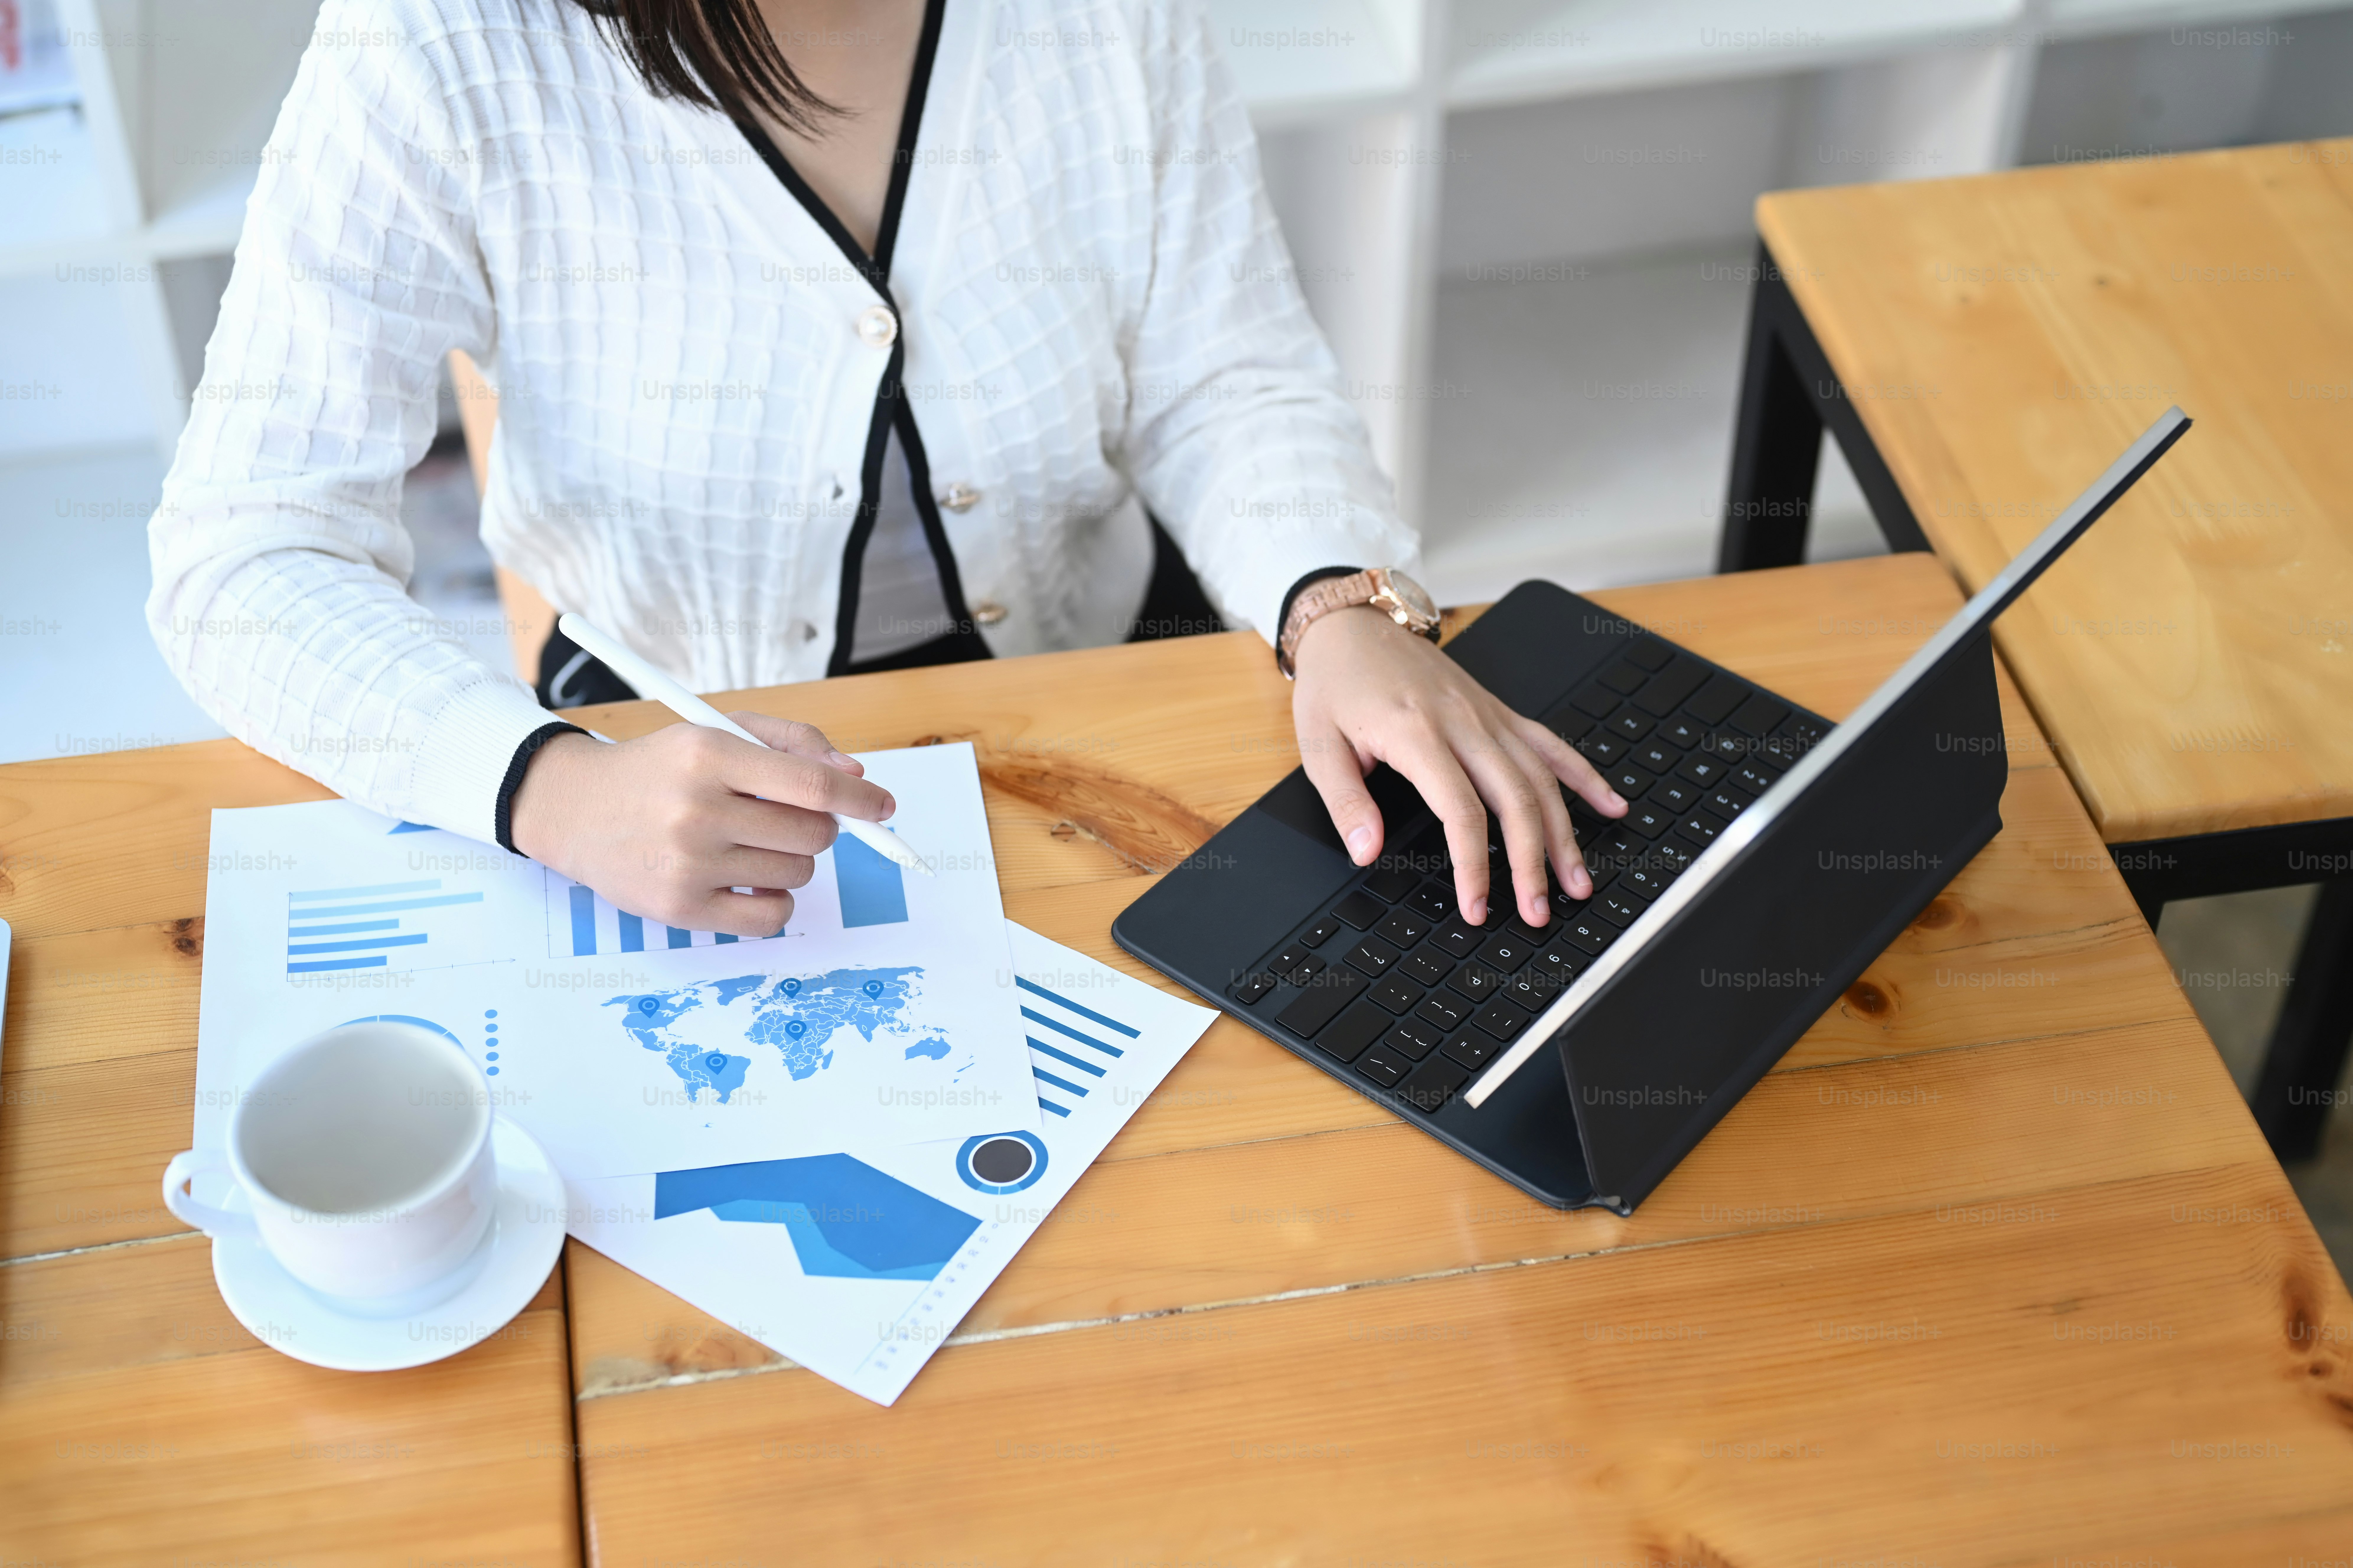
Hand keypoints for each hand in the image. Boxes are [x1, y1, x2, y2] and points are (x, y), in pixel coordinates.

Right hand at [508, 713, 894, 937]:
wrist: (576, 808)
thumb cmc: (661, 769)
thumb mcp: (719, 732)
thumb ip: (793, 744)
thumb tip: (854, 776)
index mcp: (709, 755)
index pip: (811, 785)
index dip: (861, 798)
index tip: (883, 806)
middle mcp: (697, 810)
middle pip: (813, 834)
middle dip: (817, 826)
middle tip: (785, 817)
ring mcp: (688, 864)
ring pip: (797, 875)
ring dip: (792, 861)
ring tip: (749, 842)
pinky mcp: (680, 909)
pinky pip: (771, 918)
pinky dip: (776, 902)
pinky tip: (748, 880)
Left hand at [1290, 606, 1625, 926]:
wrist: (1353, 624)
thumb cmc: (1336, 682)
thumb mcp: (1318, 744)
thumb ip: (1346, 803)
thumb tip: (1365, 852)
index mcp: (1417, 734)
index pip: (1461, 812)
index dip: (1474, 866)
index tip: (1477, 907)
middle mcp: (1463, 723)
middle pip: (1515, 800)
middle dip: (1533, 862)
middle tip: (1540, 911)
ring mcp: (1487, 715)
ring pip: (1540, 778)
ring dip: (1565, 834)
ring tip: (1579, 882)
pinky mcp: (1497, 710)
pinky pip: (1550, 743)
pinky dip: (1585, 775)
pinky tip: (1611, 805)